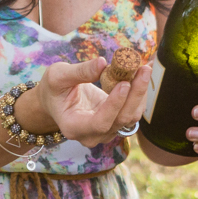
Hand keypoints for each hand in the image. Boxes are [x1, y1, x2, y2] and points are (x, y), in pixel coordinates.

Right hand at [33, 57, 151, 148]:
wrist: (55, 100)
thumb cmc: (53, 89)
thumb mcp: (58, 76)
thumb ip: (79, 71)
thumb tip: (103, 63)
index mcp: (74, 127)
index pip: (100, 122)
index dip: (114, 105)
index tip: (124, 83)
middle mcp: (92, 135)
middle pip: (120, 120)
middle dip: (135, 95)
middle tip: (143, 69)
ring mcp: (106, 132)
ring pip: (131, 117)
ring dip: (140, 93)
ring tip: (144, 68)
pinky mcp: (116, 123)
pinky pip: (132, 111)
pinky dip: (139, 93)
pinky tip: (141, 74)